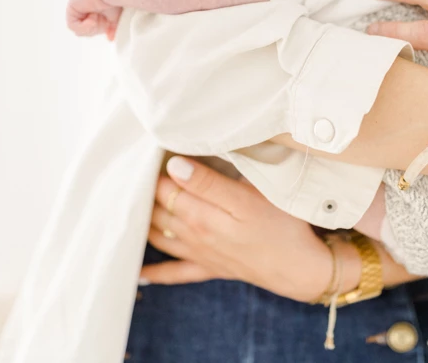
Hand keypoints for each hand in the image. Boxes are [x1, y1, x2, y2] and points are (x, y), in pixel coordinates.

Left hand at [66, 0, 121, 40]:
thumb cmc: (116, 0)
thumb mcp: (115, 19)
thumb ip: (112, 28)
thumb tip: (110, 38)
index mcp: (94, 11)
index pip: (92, 29)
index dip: (99, 30)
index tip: (107, 26)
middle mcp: (85, 9)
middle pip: (86, 32)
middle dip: (95, 30)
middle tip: (103, 21)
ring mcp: (78, 8)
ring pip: (79, 31)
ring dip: (90, 28)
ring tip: (96, 18)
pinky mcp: (71, 7)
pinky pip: (72, 26)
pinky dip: (83, 26)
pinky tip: (92, 18)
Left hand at [140, 157, 334, 301]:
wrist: (301, 267)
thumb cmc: (281, 225)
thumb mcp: (249, 197)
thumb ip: (210, 182)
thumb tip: (174, 166)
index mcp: (203, 214)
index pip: (166, 188)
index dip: (155, 170)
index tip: (149, 153)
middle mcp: (195, 236)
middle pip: (158, 211)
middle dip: (143, 192)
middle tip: (132, 172)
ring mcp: (200, 254)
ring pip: (160, 237)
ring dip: (140, 223)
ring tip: (126, 205)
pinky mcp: (210, 268)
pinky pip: (175, 274)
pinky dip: (155, 273)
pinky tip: (138, 272)